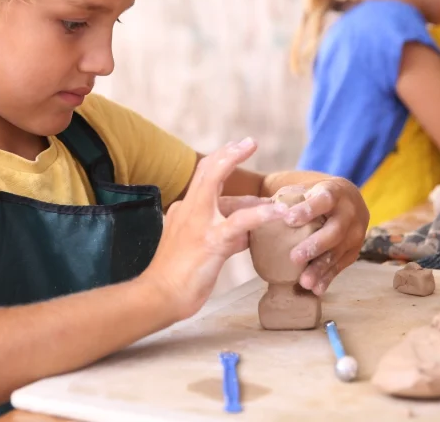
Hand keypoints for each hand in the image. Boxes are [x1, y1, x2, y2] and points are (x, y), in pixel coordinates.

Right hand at [139, 138, 287, 320]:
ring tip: (276, 186)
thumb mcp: (202, 249)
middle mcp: (188, 210)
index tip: (237, 149)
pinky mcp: (211, 241)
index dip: (220, 161)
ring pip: (217, 184)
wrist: (159, 296)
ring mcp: (198, 223)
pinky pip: (241, 221)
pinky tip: (280, 213)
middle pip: (207, 170)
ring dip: (244, 174)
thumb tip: (247, 233)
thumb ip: (224, 235)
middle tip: (249, 142)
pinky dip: (263, 214)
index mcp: (184, 210)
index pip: (202, 178)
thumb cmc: (177, 277)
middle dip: (229, 153)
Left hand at [278, 178, 368, 295]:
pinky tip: (316, 289)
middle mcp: (349, 213)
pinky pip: (341, 266)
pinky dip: (328, 278)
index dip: (308, 210)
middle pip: (335, 231)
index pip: (323, 200)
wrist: (349, 200)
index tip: (288, 220)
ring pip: (338, 252)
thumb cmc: (316, 196)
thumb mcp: (306, 189)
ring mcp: (355, 233)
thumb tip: (261, 211)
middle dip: (315, 245)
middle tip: (295, 258)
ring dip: (321, 268)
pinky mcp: (354, 250)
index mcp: (334, 193)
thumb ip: (288, 199)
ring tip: (304, 282)